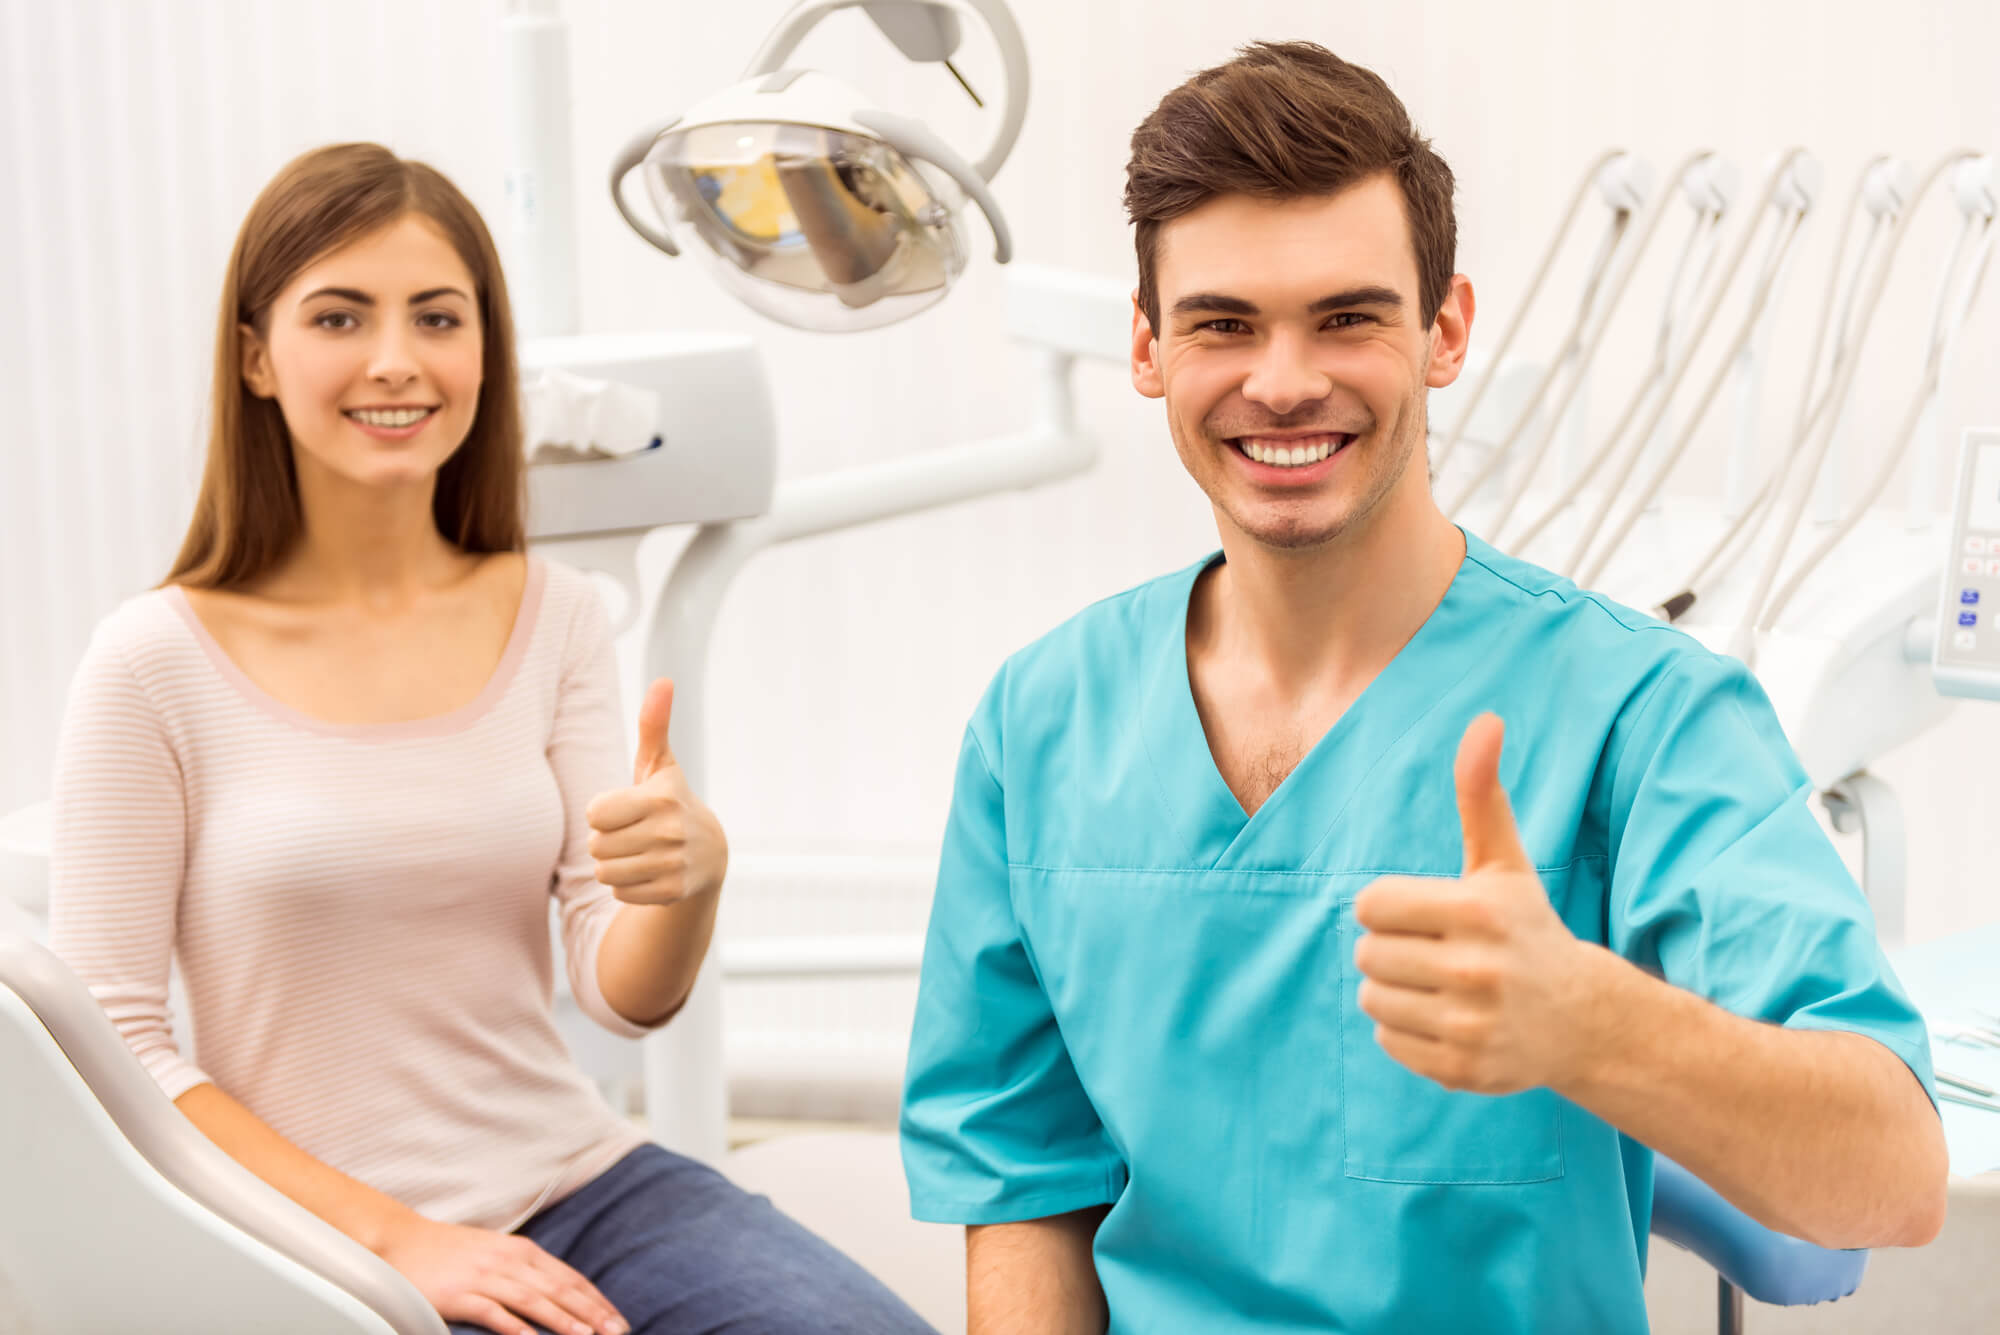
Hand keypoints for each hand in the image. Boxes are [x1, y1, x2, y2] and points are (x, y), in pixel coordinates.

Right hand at [376, 1211, 627, 1334]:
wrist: (400, 1240)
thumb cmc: (451, 1253)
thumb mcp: (496, 1254)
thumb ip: (527, 1271)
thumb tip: (561, 1293)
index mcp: (522, 1252)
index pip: (569, 1278)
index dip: (596, 1300)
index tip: (618, 1320)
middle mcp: (509, 1261)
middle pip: (559, 1289)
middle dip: (591, 1312)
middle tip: (616, 1332)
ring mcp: (484, 1276)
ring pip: (533, 1299)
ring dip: (562, 1319)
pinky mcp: (459, 1294)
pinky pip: (492, 1312)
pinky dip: (514, 1327)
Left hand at [586, 679, 727, 905]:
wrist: (709, 855)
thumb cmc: (670, 802)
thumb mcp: (661, 765)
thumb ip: (654, 724)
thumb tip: (663, 680)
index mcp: (660, 798)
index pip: (594, 814)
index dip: (602, 812)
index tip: (623, 809)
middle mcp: (669, 832)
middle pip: (596, 846)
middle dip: (606, 841)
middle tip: (631, 833)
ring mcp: (673, 864)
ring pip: (604, 872)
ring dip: (613, 865)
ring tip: (637, 853)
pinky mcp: (673, 892)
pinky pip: (620, 892)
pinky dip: (627, 886)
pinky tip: (648, 872)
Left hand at [1351, 713, 1607, 1094]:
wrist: (1582, 1020)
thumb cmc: (1525, 928)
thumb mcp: (1505, 863)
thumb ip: (1482, 795)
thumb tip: (1485, 720)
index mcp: (1477, 912)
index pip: (1370, 904)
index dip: (1388, 906)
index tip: (1423, 913)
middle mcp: (1475, 971)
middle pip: (1367, 953)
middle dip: (1392, 947)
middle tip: (1435, 951)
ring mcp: (1470, 1025)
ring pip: (1373, 997)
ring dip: (1394, 989)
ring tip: (1439, 984)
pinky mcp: (1462, 1069)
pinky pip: (1388, 1040)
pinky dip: (1406, 1030)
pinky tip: (1447, 1018)